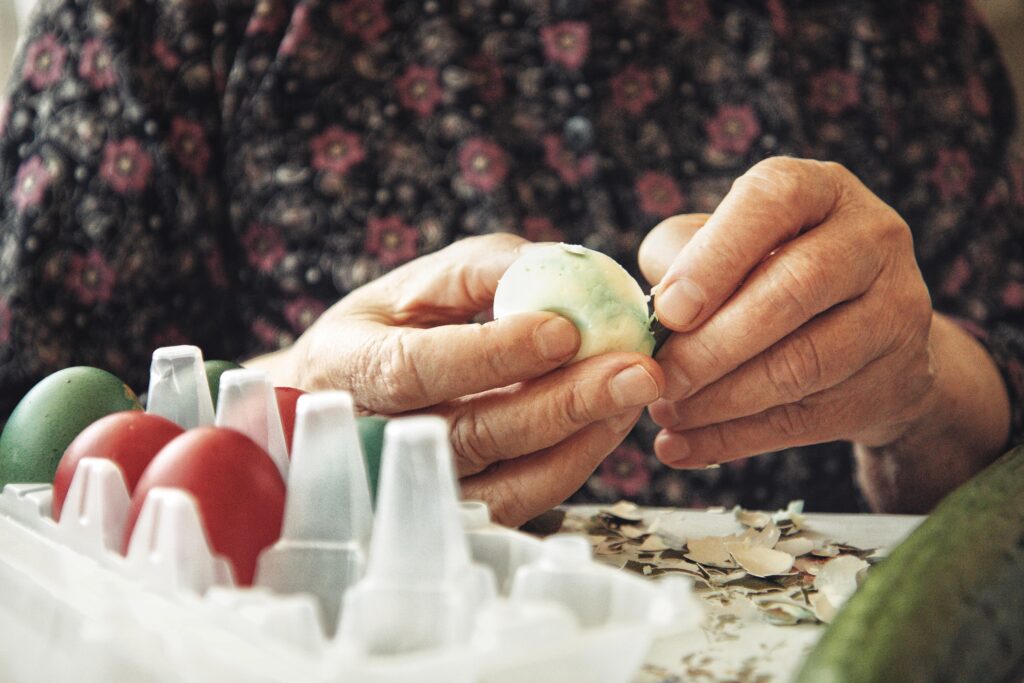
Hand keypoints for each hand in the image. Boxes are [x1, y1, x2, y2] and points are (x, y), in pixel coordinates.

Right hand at [258, 234, 664, 525]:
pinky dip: (572, 463)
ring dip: (580, 433)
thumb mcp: (414, 285)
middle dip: (563, 402)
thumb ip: (478, 270)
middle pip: (473, 432)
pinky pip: (521, 501)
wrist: (350, 400)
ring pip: (505, 477)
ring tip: (633, 387)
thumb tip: (551, 263)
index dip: (491, 354)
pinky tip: (608, 421)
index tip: (564, 329)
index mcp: (349, 366)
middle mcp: (375, 438)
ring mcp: (417, 486)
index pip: (417, 368)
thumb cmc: (385, 331)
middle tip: (635, 369)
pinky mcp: (457, 511)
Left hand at [644, 157, 940, 467]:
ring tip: (665, 412)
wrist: (866, 334)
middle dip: (712, 344)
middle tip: (658, 378)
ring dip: (720, 399)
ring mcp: (896, 309)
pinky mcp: (895, 379)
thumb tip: (647, 308)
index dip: (715, 257)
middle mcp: (872, 238)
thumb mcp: (726, 243)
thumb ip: (681, 256)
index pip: (773, 201)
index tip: (667, 310)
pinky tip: (682, 448)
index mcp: (820, 190)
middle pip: (792, 290)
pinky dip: (733, 439)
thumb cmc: (768, 272)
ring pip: (803, 363)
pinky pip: (806, 418)